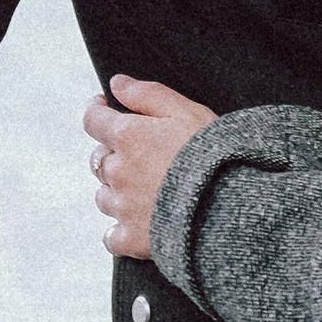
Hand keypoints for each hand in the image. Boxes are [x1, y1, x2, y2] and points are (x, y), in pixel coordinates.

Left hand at [85, 74, 217, 261]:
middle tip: (141, 154)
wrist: (229, 204)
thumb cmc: (212, 153)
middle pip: (98, 159)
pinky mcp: (132, 238)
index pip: (93, 119)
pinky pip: (112, 236)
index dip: (97, 111)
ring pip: (104, 196)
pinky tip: (138, 224)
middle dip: (113, 153)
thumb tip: (116, 83)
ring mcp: (123, 207)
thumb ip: (146, 94)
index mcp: (127, 136)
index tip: (103, 107)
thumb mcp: (185, 110)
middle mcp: (118, 171)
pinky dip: (120, 230)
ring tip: (146, 189)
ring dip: (117, 190)